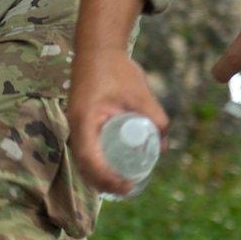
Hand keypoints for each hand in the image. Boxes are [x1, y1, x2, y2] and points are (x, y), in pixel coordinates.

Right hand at [69, 0, 168, 196]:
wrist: (97, 49)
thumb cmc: (117, 69)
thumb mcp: (141, 94)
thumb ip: (156, 119)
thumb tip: (165, 146)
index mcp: (86, 119)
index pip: (90, 158)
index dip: (106, 177)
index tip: (126, 185)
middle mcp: (76, 124)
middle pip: (84, 165)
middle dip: (103, 182)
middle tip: (126, 190)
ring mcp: (76, 124)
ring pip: (83, 159)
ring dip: (98, 175)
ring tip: (120, 185)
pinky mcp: (80, 122)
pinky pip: (86, 149)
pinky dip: (96, 163)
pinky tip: (111, 168)